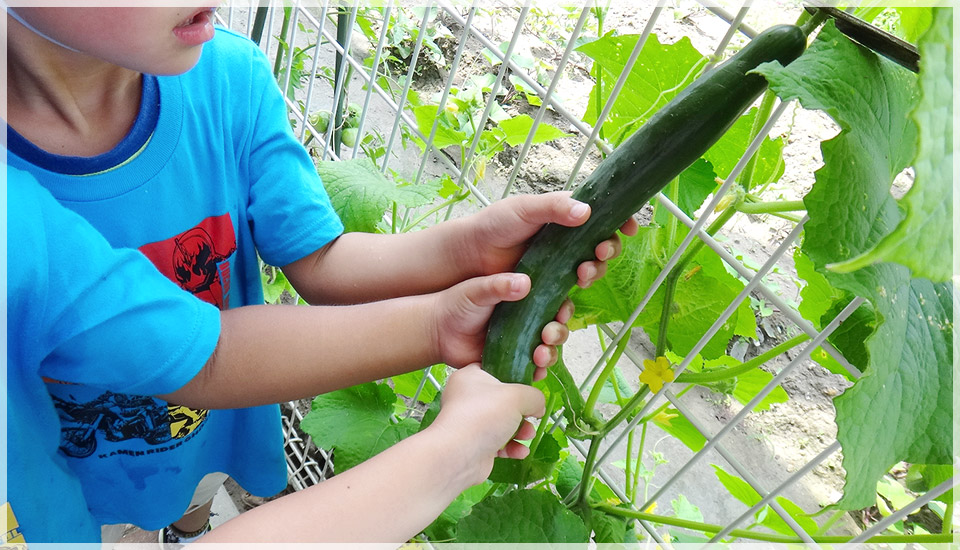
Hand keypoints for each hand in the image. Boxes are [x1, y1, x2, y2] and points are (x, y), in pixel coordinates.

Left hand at [430, 272, 566, 379]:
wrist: (438, 331)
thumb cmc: (458, 304)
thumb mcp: (478, 290)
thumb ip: (498, 286)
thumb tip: (525, 282)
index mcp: (526, 299)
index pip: (555, 302)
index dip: (564, 308)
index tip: (561, 312)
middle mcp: (528, 322)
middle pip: (556, 328)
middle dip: (558, 333)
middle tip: (548, 335)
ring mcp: (522, 344)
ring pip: (548, 350)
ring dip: (550, 354)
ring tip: (539, 355)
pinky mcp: (512, 363)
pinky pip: (532, 370)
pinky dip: (537, 372)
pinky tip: (535, 371)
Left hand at [430, 365, 545, 485]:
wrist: (458, 455)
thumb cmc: (483, 415)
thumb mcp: (517, 396)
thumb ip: (534, 396)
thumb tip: (538, 406)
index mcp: (470, 376)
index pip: (496, 370)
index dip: (516, 378)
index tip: (530, 388)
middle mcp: (467, 398)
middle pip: (503, 400)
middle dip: (522, 411)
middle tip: (532, 416)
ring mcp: (469, 422)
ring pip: (503, 422)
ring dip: (520, 431)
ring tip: (527, 436)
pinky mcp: (474, 444)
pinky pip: (498, 442)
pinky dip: (510, 447)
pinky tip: (519, 451)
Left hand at [460, 191, 638, 288]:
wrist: (466, 258)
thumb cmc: (493, 226)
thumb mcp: (523, 209)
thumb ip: (553, 207)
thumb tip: (587, 211)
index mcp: (565, 219)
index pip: (602, 218)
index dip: (620, 222)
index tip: (630, 228)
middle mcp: (566, 244)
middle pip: (601, 249)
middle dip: (607, 252)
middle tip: (598, 253)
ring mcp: (557, 270)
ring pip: (589, 274)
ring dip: (594, 274)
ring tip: (580, 275)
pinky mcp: (546, 293)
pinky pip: (568, 301)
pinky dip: (572, 304)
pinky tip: (568, 299)